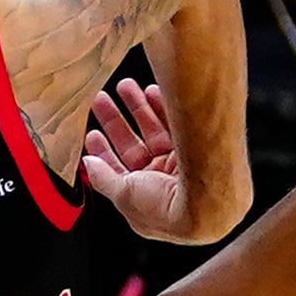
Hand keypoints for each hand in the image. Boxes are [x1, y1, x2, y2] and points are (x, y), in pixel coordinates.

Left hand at [78, 78, 191, 236]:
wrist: (207, 202)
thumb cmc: (169, 209)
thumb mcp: (123, 195)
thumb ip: (103, 179)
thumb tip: (89, 165)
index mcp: (142, 200)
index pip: (118, 171)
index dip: (104, 151)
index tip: (93, 133)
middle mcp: (161, 183)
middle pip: (134, 146)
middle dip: (117, 121)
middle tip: (101, 99)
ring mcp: (179, 166)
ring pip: (154, 131)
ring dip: (138, 108)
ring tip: (125, 86)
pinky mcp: (196, 150)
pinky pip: (176, 123)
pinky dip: (164, 106)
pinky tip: (152, 91)